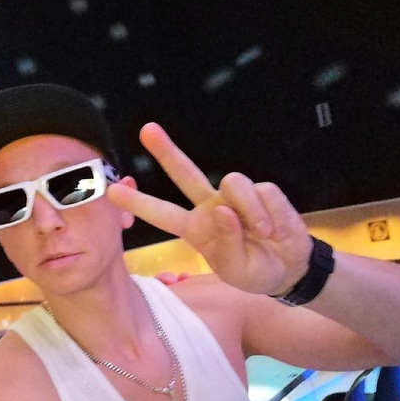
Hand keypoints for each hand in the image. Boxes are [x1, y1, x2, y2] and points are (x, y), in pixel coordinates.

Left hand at [108, 123, 311, 294]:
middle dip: (166, 151)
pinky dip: (269, 214)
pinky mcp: (262, 191)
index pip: (161, 213)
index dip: (137, 203)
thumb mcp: (235, 270)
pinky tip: (273, 229)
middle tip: (146, 130)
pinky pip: (262, 192)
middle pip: (184, 173)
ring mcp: (235, 196)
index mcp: (195, 228)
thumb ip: (227, 244)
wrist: (288, 268)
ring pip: (233, 182)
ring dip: (250, 211)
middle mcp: (210, 206)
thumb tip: (224, 210)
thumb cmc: (254, 270)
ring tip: (262, 234)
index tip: (111, 191)